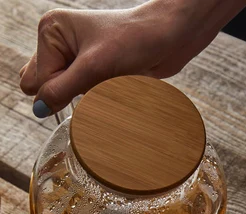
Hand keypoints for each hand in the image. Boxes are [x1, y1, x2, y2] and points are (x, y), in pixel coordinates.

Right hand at [19, 0, 245, 116]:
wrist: (167, 39)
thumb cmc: (134, 41)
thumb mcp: (94, 67)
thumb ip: (62, 89)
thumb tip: (38, 109)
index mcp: (51, 31)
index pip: (37, 78)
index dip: (60, 88)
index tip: (85, 82)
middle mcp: (59, 43)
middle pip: (46, 86)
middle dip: (69, 93)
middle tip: (94, 82)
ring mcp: (74, 58)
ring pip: (64, 94)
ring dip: (84, 96)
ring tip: (107, 81)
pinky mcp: (91, 71)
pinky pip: (81, 95)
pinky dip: (94, 97)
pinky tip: (110, 86)